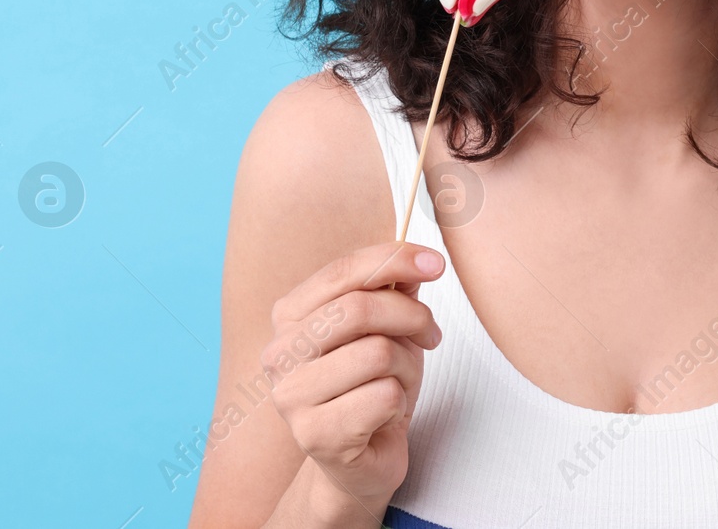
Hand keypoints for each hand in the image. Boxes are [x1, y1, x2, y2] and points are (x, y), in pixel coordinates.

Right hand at [261, 241, 444, 515]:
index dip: (395, 259)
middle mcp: (280, 353)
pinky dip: (400, 401)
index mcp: (290, 316)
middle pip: (360, 309)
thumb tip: (420, 257)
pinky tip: (386, 414)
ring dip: (407, 367)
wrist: (363, 460)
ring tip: (400, 382)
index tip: (437, 263)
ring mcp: (291, 397)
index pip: (343, 271)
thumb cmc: (373, 385)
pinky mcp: (315, 436)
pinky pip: (384, 396)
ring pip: (377, 353)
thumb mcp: (388, 327)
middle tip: (431, 334)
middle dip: (411, 316)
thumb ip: (395, 287)